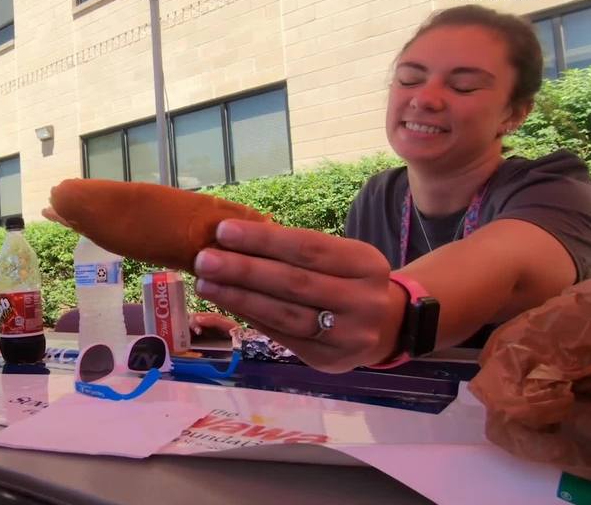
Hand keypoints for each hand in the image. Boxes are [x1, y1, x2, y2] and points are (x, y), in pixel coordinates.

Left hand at [192, 220, 405, 372]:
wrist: (387, 326)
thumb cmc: (349, 281)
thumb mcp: (340, 258)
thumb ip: (297, 252)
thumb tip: (233, 239)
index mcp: (366, 263)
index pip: (308, 247)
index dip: (264, 240)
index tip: (223, 231)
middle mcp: (363, 301)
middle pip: (294, 283)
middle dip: (243, 270)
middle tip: (203, 259)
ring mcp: (349, 335)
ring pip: (285, 315)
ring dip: (239, 298)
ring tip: (205, 284)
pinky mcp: (328, 360)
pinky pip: (282, 336)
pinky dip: (251, 318)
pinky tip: (226, 304)